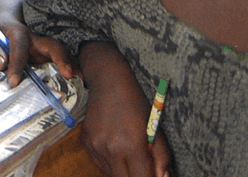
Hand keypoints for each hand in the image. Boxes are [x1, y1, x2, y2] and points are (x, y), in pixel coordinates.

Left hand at [0, 8, 78, 86]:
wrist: (6, 21)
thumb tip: (0, 64)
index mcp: (18, 34)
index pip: (19, 48)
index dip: (16, 65)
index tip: (13, 82)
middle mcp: (35, 39)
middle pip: (52, 45)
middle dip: (61, 58)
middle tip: (68, 74)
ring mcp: (44, 47)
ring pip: (62, 53)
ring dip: (72, 65)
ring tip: (80, 81)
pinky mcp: (49, 56)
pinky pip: (62, 61)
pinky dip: (71, 69)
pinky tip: (78, 83)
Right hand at [78, 44, 170, 176]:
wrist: (108, 81)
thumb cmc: (135, 103)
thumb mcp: (154, 126)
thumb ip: (161, 156)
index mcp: (132, 144)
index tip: (152, 175)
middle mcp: (112, 149)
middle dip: (135, 176)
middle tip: (141, 168)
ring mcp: (96, 147)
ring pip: (111, 175)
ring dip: (122, 171)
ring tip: (128, 154)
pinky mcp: (86, 143)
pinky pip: (100, 165)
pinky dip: (110, 163)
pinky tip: (116, 149)